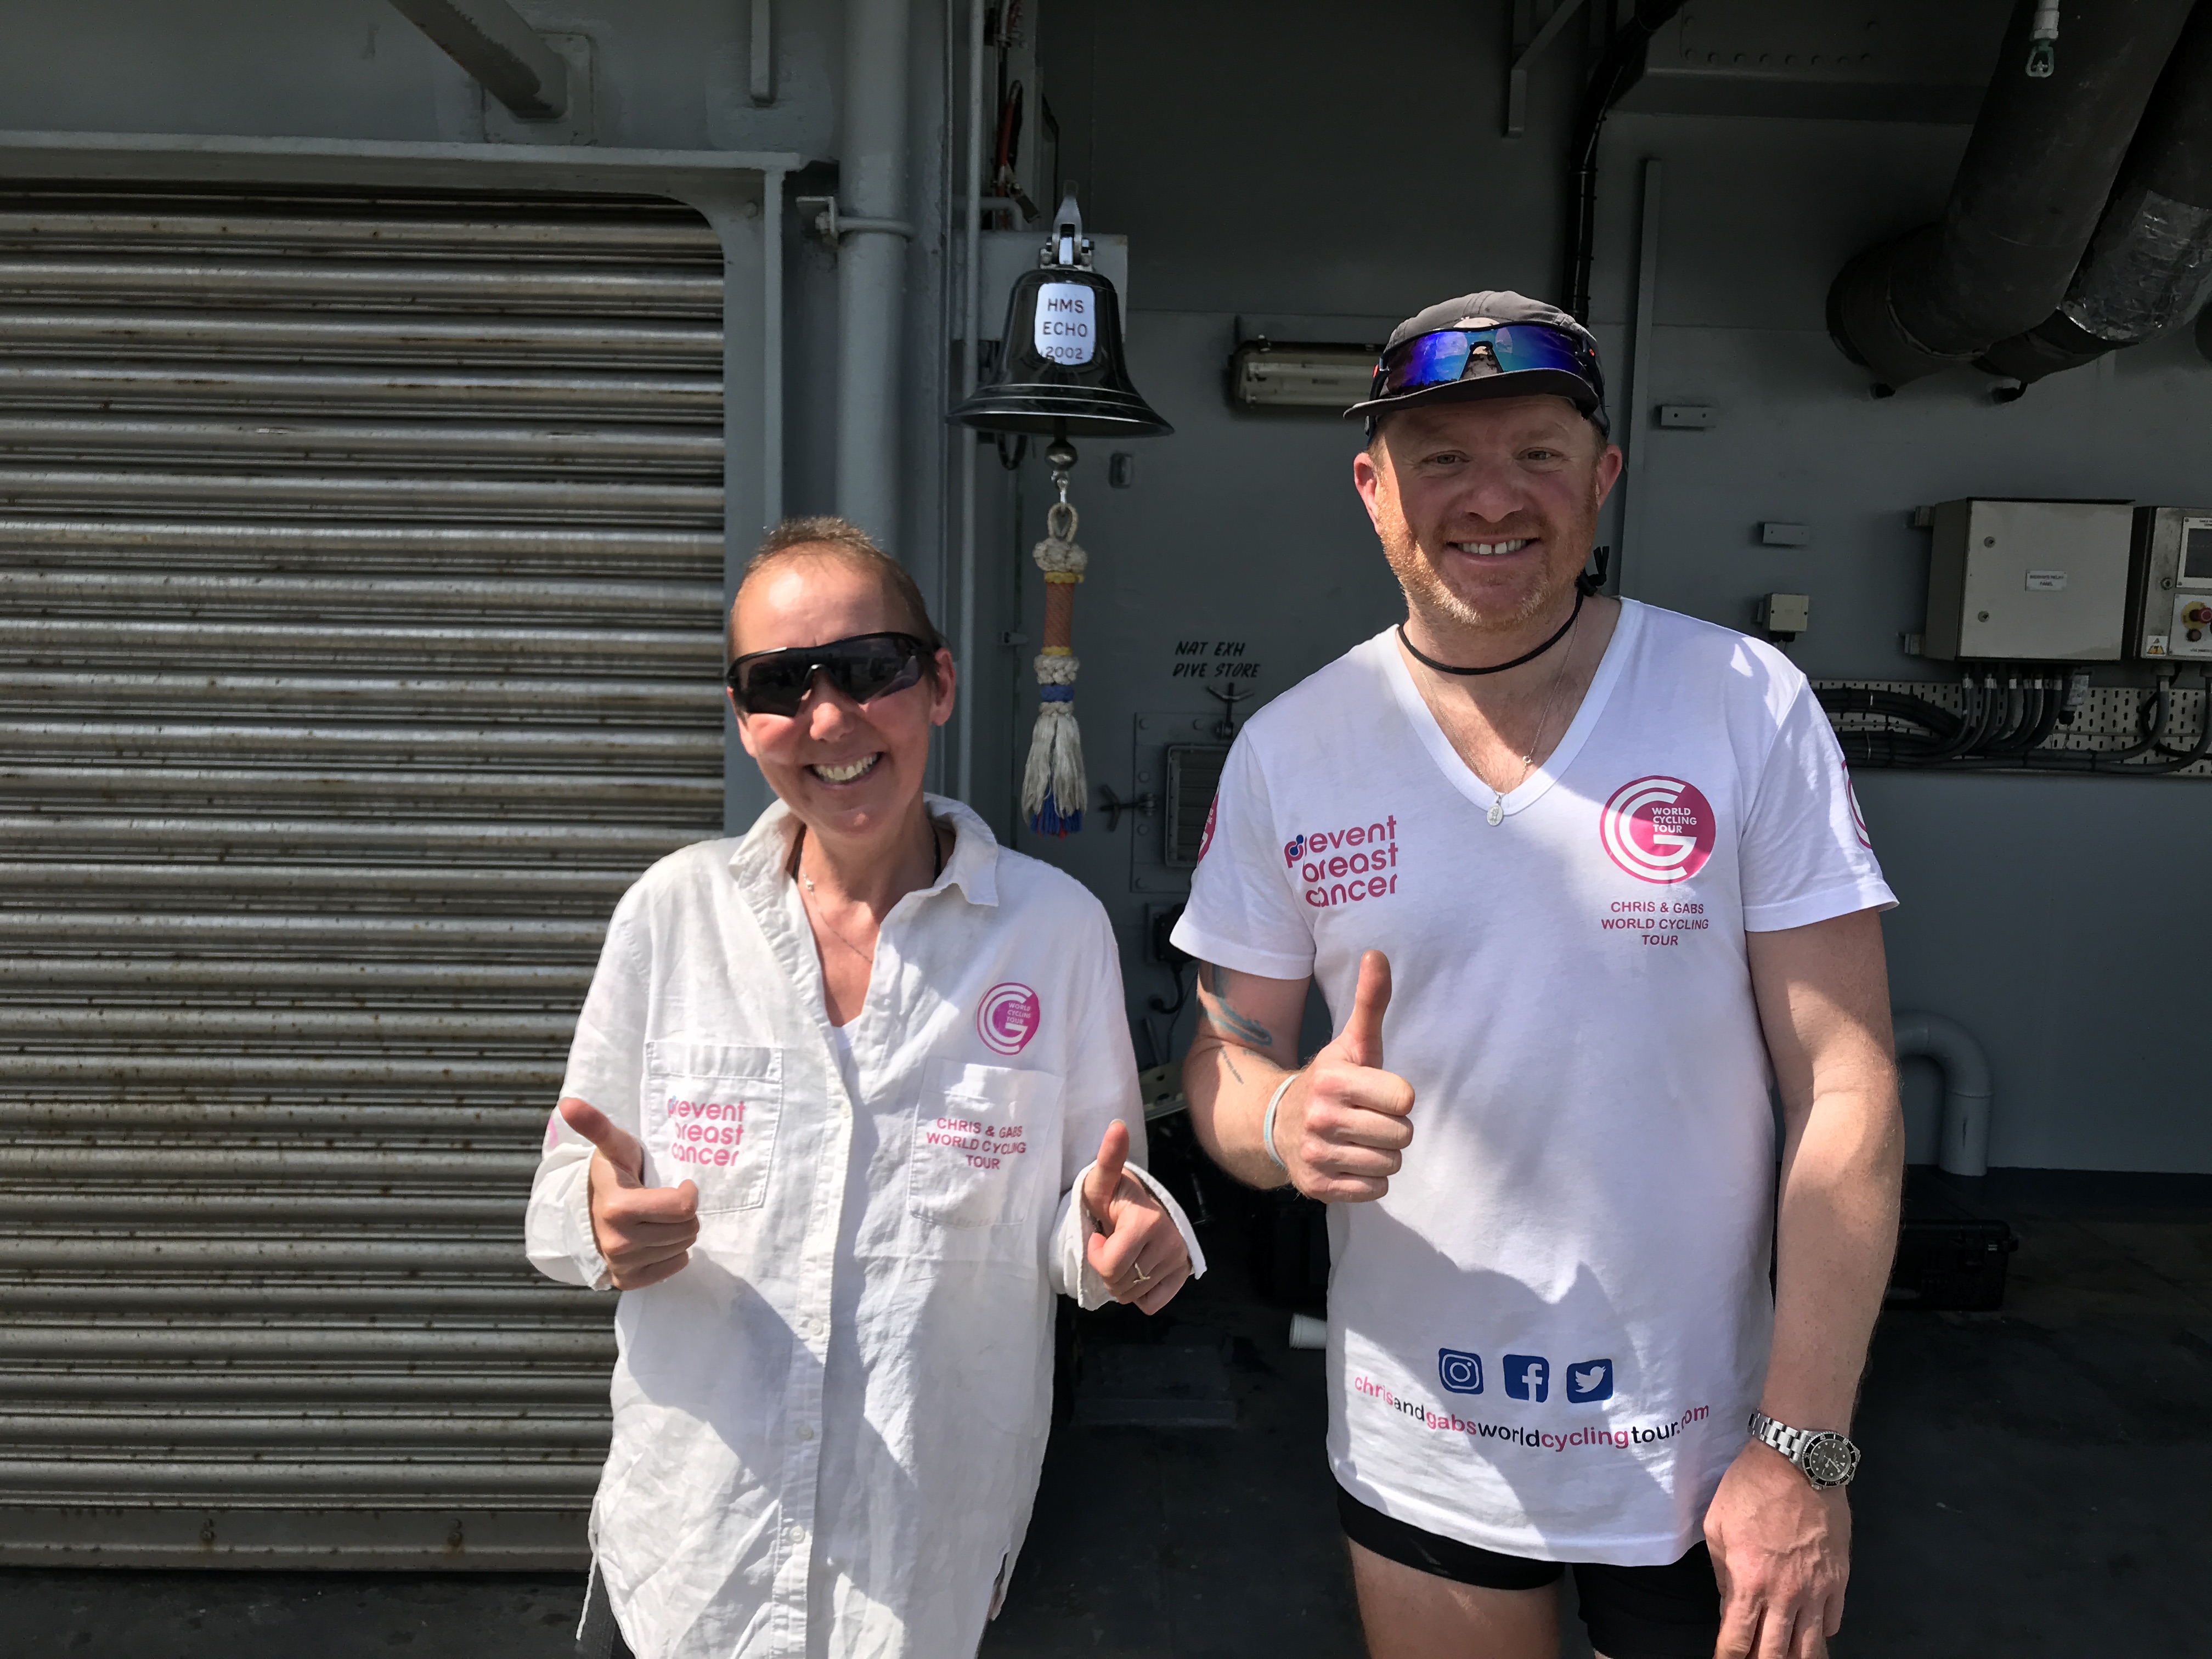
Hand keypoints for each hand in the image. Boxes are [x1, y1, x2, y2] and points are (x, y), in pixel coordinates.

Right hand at [558, 1097, 700, 1290]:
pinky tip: (655, 1237)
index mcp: (618, 1208)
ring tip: (657, 1217)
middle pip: (688, 1228)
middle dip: (684, 1212)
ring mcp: (621, 1264)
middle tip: (665, 1201)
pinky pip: (674, 1267)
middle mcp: (618, 1242)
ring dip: (678, 1230)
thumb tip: (568, 1103)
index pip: (684, 1207)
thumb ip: (596, 1125)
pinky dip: (672, 1253)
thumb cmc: (612, 1172)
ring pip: (684, 1247)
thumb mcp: (612, 1146)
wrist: (588, 1208)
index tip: (679, 1183)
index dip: (689, 1192)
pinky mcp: (626, 1280)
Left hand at [1079, 1120, 1190, 1313]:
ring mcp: (1178, 1260)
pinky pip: (1153, 1304)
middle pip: (1121, 1284)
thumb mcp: (1102, 1179)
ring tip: (1124, 1256)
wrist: (1139, 1205)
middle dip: (1107, 1271)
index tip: (1098, 1236)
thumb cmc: (1114, 1196)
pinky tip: (1138, 1270)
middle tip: (1111, 1247)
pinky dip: (1140, 1294)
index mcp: (1147, 1222)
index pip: (1111, 1266)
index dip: (1096, 1255)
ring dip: (1122, 1283)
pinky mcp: (1182, 1274)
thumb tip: (1117, 1125)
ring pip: (1135, 1296)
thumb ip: (1108, 1157)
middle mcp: (1169, 1243)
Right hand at [1276, 949, 1415, 1202]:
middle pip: (1402, 1135)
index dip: (1397, 1096)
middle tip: (1369, 1118)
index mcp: (1334, 1080)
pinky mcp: (1317, 1186)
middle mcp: (1322, 1118)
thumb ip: (1370, 1002)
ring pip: (1390, 1164)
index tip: (1377, 1092)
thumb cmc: (1331, 1082)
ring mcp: (1317, 1154)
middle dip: (1391, 1127)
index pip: (1404, 1099)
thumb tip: (1378, 953)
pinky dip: (1368, 1179)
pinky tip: (1350, 1161)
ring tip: (1359, 1139)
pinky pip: (1373, 1190)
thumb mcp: (1351, 1043)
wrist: (1277, 1123)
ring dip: (1381, 1154)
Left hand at [1703, 1438, 1851, 1657]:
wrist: (1798, 1462)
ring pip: (1810, 1648)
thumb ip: (1722, 1574)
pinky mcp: (1840, 1580)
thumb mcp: (1717, 1527)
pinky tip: (1810, 1634)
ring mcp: (1817, 1590)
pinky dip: (1820, 1636)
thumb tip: (1729, 1607)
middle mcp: (1785, 1595)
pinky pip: (1833, 1624)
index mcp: (1749, 1581)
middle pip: (1775, 1653)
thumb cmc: (1749, 1488)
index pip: (1737, 1639)